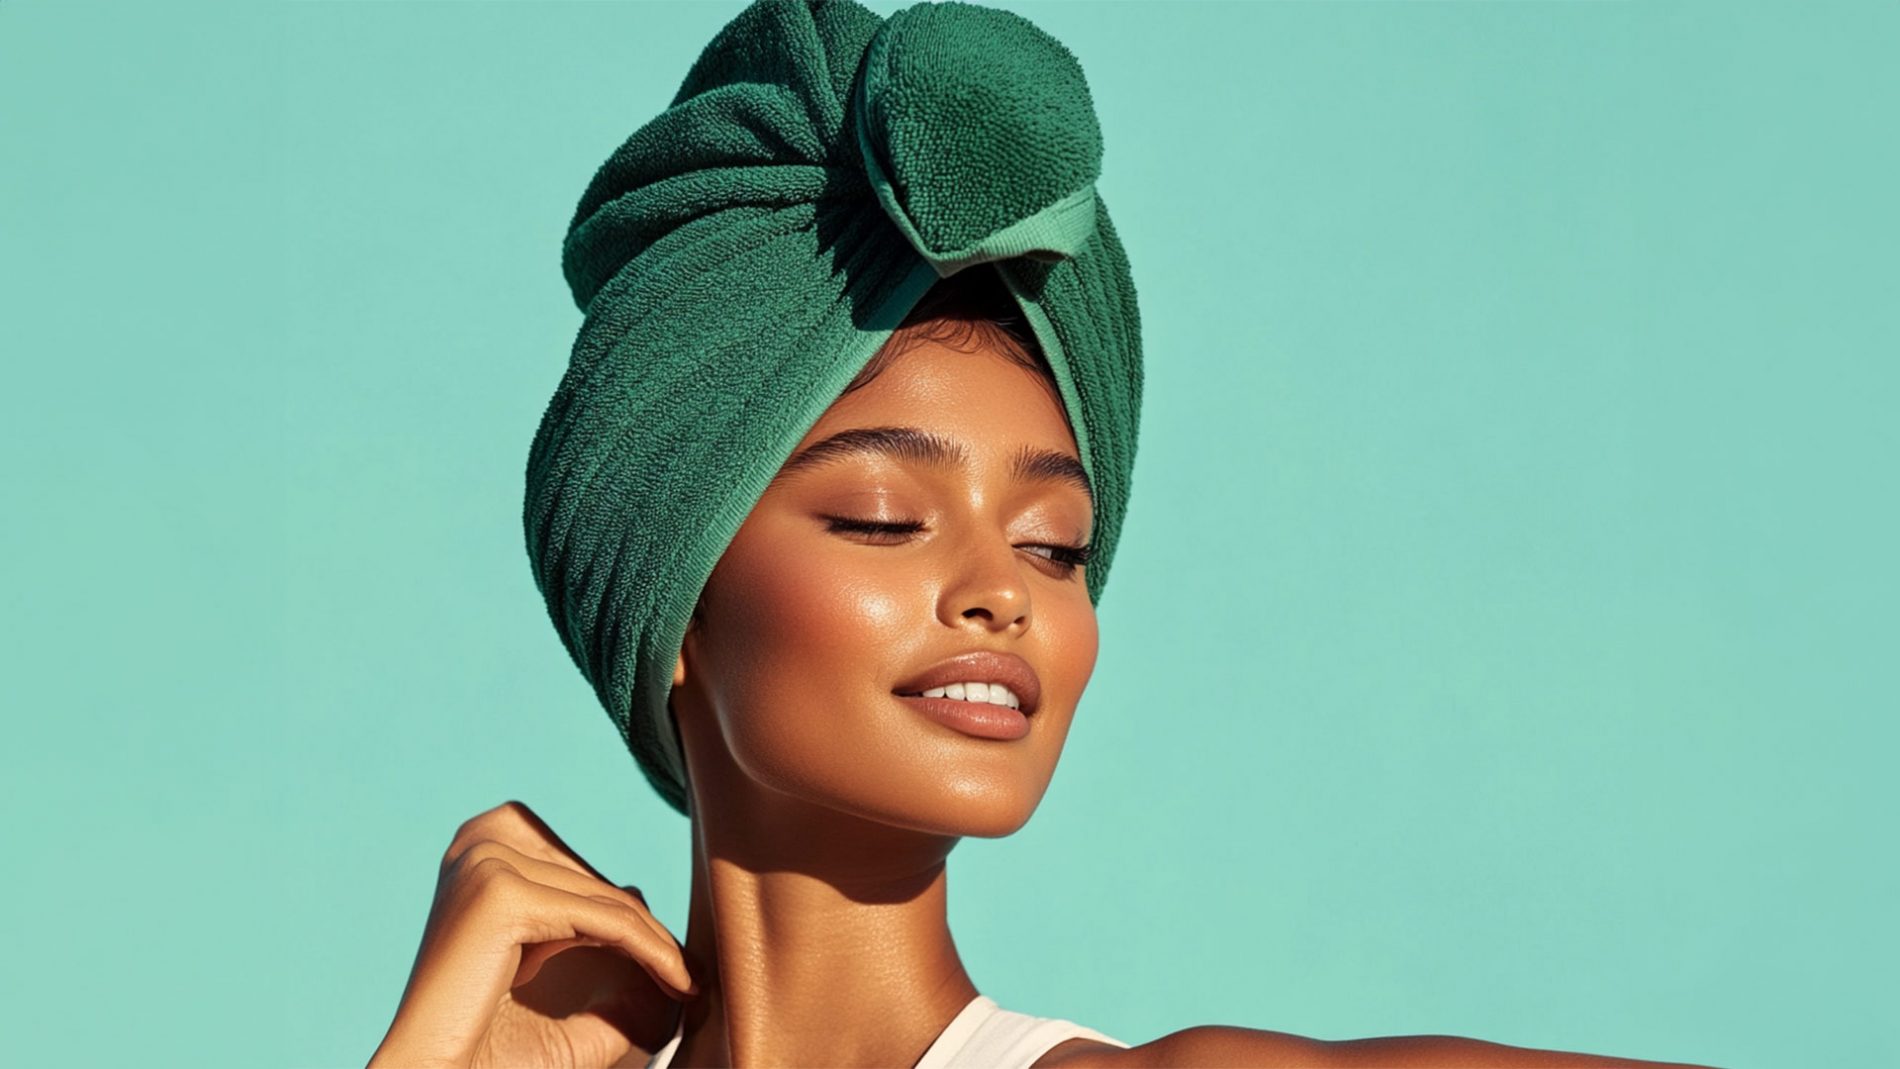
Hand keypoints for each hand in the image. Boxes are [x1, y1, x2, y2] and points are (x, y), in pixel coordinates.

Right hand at [368, 801, 696, 1068]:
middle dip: (643, 930)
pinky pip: (606, 920)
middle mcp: (477, 846)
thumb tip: (641, 892)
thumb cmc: (487, 1053)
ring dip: (653, 942)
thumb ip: (598, 942)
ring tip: (684, 982)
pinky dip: (651, 951)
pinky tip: (679, 983)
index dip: (625, 915)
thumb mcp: (553, 984)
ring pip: (605, 898)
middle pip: (593, 881)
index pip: (575, 868)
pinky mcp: (501, 892)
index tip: (672, 962)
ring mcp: (485, 863)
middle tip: (685, 976)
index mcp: (477, 857)